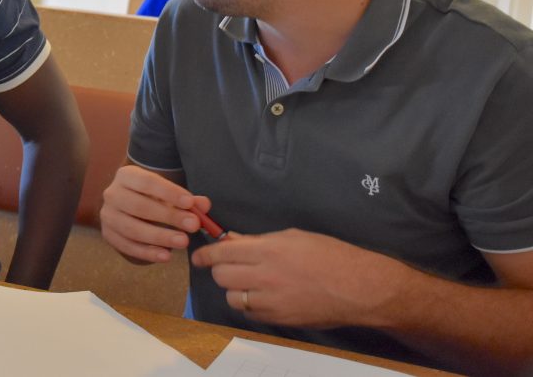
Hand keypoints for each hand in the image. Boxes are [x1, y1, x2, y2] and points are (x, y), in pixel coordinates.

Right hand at [100, 164, 211, 262]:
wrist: (129, 207)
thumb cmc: (153, 197)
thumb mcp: (169, 194)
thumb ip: (187, 200)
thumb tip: (204, 205)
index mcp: (126, 175)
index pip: (147, 182)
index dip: (169, 192)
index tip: (190, 203)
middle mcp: (112, 193)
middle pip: (139, 206)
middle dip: (168, 217)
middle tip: (193, 225)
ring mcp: (108, 215)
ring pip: (132, 228)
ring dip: (159, 237)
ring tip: (183, 242)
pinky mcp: (108, 235)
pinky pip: (127, 246)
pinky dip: (147, 252)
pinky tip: (166, 256)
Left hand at [191, 228, 403, 327]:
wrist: (358, 287)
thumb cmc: (329, 255)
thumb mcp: (292, 237)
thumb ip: (258, 241)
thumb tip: (233, 241)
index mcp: (267, 251)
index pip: (221, 253)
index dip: (205, 255)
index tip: (198, 257)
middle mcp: (265, 277)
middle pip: (221, 277)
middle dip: (219, 270)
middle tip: (228, 267)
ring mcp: (271, 301)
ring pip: (232, 298)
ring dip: (234, 290)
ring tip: (247, 283)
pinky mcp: (278, 320)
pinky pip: (249, 313)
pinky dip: (249, 305)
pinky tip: (261, 297)